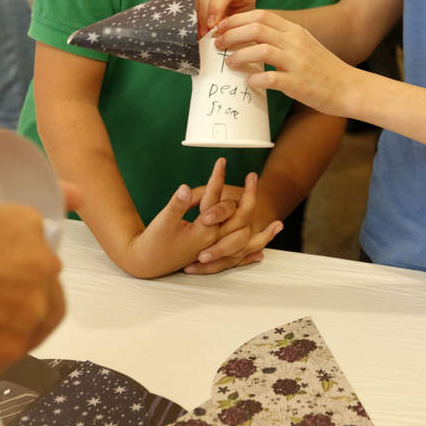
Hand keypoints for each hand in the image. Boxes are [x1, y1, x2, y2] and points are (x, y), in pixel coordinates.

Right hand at [125, 158, 279, 277]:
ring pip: (244, 241)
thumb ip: (176, 204)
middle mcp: (213, 242)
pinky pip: (237, 257)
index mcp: (203, 232)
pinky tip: (262, 253)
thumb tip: (186, 187)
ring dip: (263, 234)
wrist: (146, 263)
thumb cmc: (153, 241)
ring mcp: (214, 251)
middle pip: (239, 218)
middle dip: (248, 196)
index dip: (217, 180)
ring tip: (279, 223)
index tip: (221, 161)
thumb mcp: (163, 221)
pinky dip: (250, 254)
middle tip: (252, 176)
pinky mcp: (211, 256)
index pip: (215, 201)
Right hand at [192, 0, 257, 37]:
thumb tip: (214, 30)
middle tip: (203, 31)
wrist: (238, 20)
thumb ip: (230, 24)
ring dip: (194, 11)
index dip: (217, 6)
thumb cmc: (241, 23)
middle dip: (203, 12)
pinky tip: (191, 22)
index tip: (212, 25)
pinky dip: (189, 9)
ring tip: (197, 29)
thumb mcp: (240, 24)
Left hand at [213, 11, 358, 116]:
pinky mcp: (299, 84)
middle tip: (217, 43)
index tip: (221, 27)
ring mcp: (298, 62)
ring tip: (228, 63)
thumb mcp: (304, 45)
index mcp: (295, 31)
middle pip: (257, 28)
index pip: (261, 15)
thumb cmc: (323, 69)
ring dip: (239, 55)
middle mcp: (296, 42)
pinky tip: (248, 82)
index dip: (237, 19)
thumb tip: (251, 39)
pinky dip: (255, 79)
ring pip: (261, 50)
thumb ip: (282, 39)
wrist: (350, 88)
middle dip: (231, 34)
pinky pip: (271, 78)